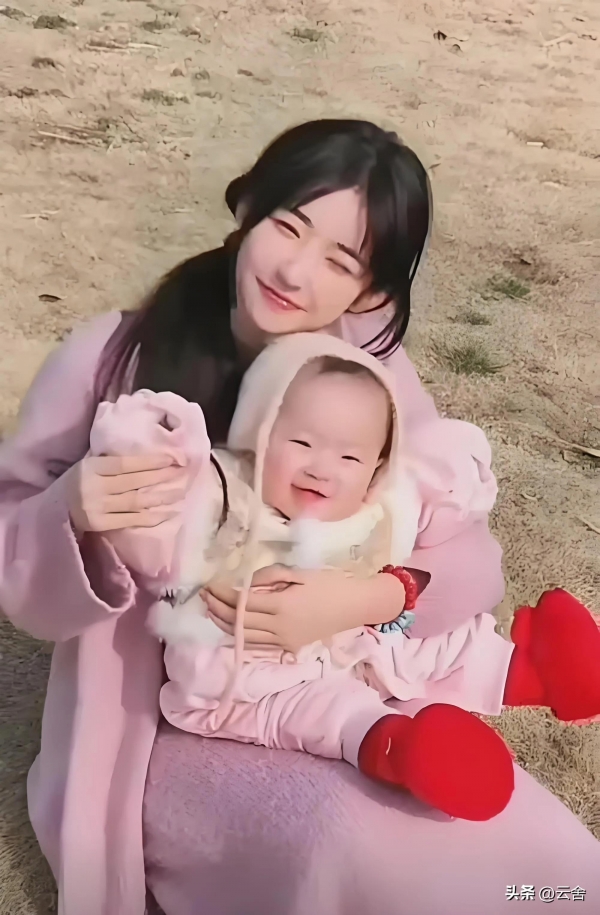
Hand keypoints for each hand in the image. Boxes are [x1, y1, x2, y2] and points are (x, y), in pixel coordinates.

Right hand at [65, 454, 188, 533]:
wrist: (53, 511)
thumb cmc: (76, 482)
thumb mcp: (88, 464)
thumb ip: (110, 459)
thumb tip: (145, 450)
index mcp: (93, 468)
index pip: (126, 463)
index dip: (151, 461)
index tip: (172, 458)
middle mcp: (96, 487)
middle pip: (135, 482)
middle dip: (161, 477)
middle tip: (182, 473)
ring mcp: (99, 507)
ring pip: (136, 502)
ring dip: (161, 498)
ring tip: (180, 493)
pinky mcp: (102, 524)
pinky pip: (132, 520)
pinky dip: (151, 517)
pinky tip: (168, 513)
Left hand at [202, 564, 404, 653]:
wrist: (355, 606)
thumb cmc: (330, 584)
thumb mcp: (299, 573)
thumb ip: (269, 576)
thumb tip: (245, 583)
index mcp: (282, 606)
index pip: (242, 603)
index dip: (223, 594)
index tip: (210, 584)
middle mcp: (279, 628)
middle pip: (239, 621)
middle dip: (217, 608)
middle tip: (203, 595)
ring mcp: (284, 641)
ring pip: (245, 637)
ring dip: (224, 624)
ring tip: (210, 610)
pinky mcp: (289, 648)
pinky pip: (258, 644)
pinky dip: (240, 635)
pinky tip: (231, 626)